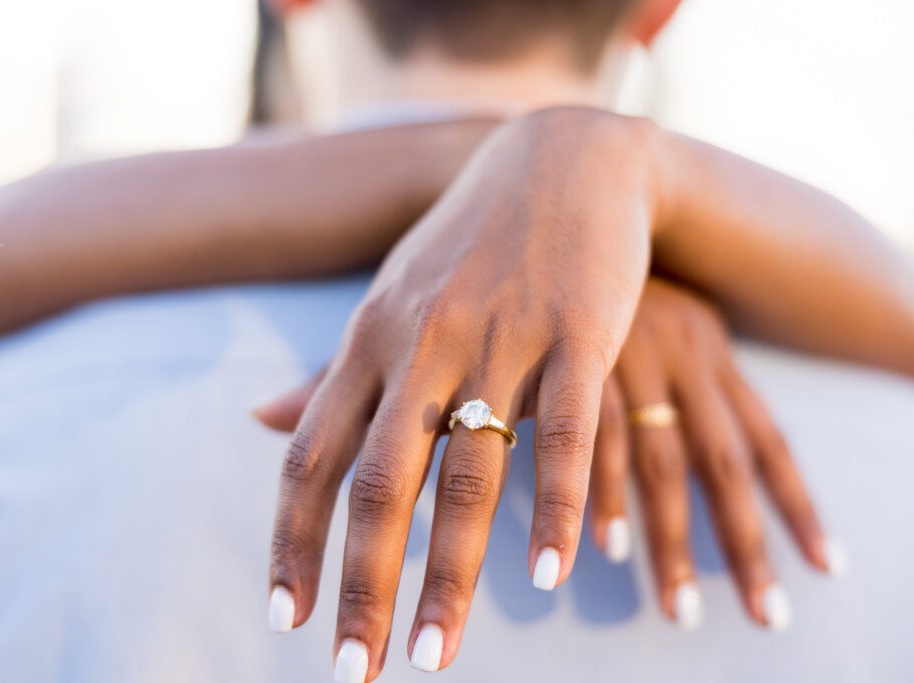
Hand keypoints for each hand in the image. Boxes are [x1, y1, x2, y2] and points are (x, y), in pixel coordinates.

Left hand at [263, 108, 658, 678]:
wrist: (566, 157)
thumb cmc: (469, 241)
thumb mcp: (388, 297)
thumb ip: (331, 370)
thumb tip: (257, 420)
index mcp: (372, 339)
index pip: (312, 454)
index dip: (292, 540)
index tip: (284, 616)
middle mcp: (425, 343)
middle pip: (379, 482)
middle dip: (361, 585)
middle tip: (351, 672)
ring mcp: (504, 336)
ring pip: (468, 474)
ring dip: (449, 574)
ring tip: (436, 656)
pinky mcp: (582, 333)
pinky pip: (567, 437)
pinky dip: (556, 510)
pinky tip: (551, 576)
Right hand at [589, 278, 846, 629]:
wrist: (549, 181)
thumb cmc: (596, 260)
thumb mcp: (653, 307)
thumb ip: (667, 369)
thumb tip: (678, 434)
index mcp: (710, 346)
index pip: (769, 441)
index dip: (798, 504)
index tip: (823, 563)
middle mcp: (684, 356)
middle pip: (727, 468)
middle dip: (748, 546)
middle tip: (766, 616)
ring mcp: (630, 358)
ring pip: (666, 468)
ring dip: (673, 545)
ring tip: (684, 612)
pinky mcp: (571, 359)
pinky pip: (595, 442)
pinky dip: (602, 498)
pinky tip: (606, 548)